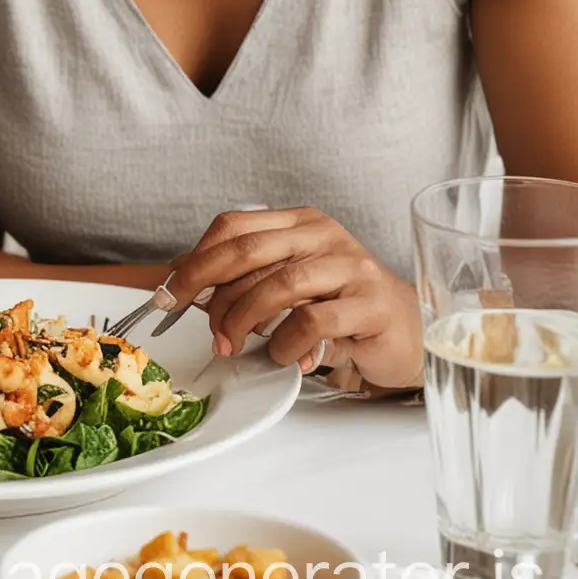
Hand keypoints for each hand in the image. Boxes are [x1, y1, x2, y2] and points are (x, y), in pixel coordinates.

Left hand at [163, 207, 422, 389]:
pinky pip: (314, 322)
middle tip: (192, 321)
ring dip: (244, 320)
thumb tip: (182, 280)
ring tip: (233, 345)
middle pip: (247, 250)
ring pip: (279, 285)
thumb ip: (247, 278)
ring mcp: (351, 266)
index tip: (169, 292)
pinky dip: (287, 343)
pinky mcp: (372, 304)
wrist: (408, 332)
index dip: (195, 259)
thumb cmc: (341, 308)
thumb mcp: (289, 284)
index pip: (233, 227)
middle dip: (207, 289)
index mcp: (298, 222)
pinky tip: (284, 357)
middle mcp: (324, 235)